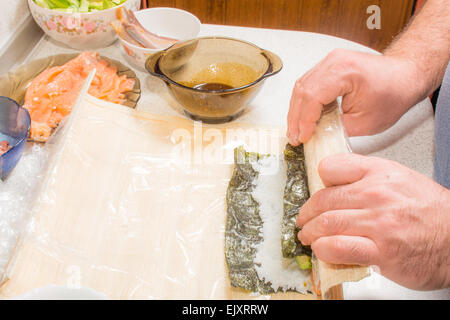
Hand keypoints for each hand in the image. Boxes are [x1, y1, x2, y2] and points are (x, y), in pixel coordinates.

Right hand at [287, 49, 425, 144]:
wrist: (404, 76)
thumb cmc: (394, 93)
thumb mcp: (366, 122)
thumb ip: (337, 130)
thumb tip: (316, 137)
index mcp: (345, 72)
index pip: (312, 96)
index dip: (304, 120)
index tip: (303, 137)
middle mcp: (334, 61)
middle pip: (302, 90)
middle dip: (296, 118)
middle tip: (294, 137)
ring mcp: (330, 61)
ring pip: (301, 86)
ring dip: (296, 111)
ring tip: (296, 130)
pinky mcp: (328, 66)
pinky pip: (307, 83)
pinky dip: (303, 103)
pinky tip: (303, 118)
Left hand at [297, 153, 449, 289]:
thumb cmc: (429, 212)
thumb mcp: (399, 180)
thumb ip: (365, 179)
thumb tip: (334, 187)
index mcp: (380, 173)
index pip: (331, 167)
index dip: (318, 181)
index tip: (315, 193)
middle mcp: (377, 194)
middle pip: (323, 200)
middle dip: (307, 213)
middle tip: (305, 220)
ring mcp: (378, 223)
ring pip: (326, 223)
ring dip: (310, 233)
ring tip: (309, 237)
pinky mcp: (380, 251)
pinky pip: (338, 247)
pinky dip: (323, 249)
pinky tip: (322, 250)